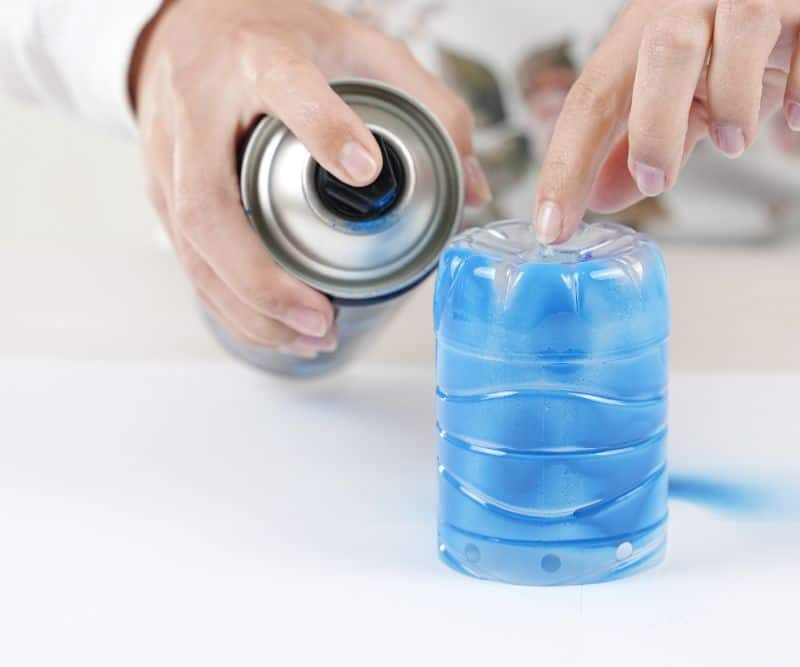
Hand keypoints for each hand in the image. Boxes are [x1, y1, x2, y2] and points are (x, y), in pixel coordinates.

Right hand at [132, 0, 490, 357]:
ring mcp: (170, 154)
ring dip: (248, 306)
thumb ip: (430, 104)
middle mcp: (199, 108)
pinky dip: (232, 304)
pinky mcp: (161, 189)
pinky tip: (278, 331)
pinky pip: (188, 258)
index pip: (284, 86)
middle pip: (209, 206)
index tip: (367, 171)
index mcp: (257, 58)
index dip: (322, 128)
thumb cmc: (281, 37)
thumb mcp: (362, 47)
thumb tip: (474, 188)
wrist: (192, 23)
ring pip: (192, 246)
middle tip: (322, 317)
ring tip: (311, 338)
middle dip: (262, 277)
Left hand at [531, 0, 799, 243]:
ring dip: (734, 98)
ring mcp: (770, 0)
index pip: (596, 94)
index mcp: (654, 29)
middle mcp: (703, 3)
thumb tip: (601, 198)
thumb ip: (648, 143)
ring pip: (743, 27)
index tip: (556, 226)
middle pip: (665, 46)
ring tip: (736, 141)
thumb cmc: (754, 53)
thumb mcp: (689, 98)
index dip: (569, 163)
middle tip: (660, 179)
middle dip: (654, 123)